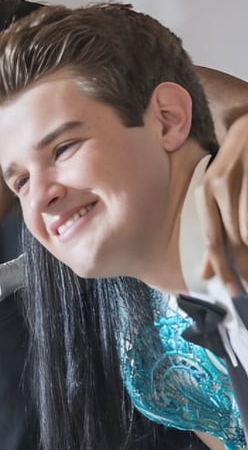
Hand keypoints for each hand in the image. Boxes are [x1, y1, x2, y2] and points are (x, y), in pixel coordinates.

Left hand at [199, 114, 247, 294]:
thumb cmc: (239, 159)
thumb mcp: (223, 185)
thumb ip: (218, 221)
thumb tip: (213, 263)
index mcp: (205, 192)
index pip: (211, 239)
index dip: (219, 267)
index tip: (230, 289)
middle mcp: (217, 186)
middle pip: (228, 239)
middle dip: (238, 268)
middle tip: (244, 289)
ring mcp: (238, 179)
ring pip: (245, 231)